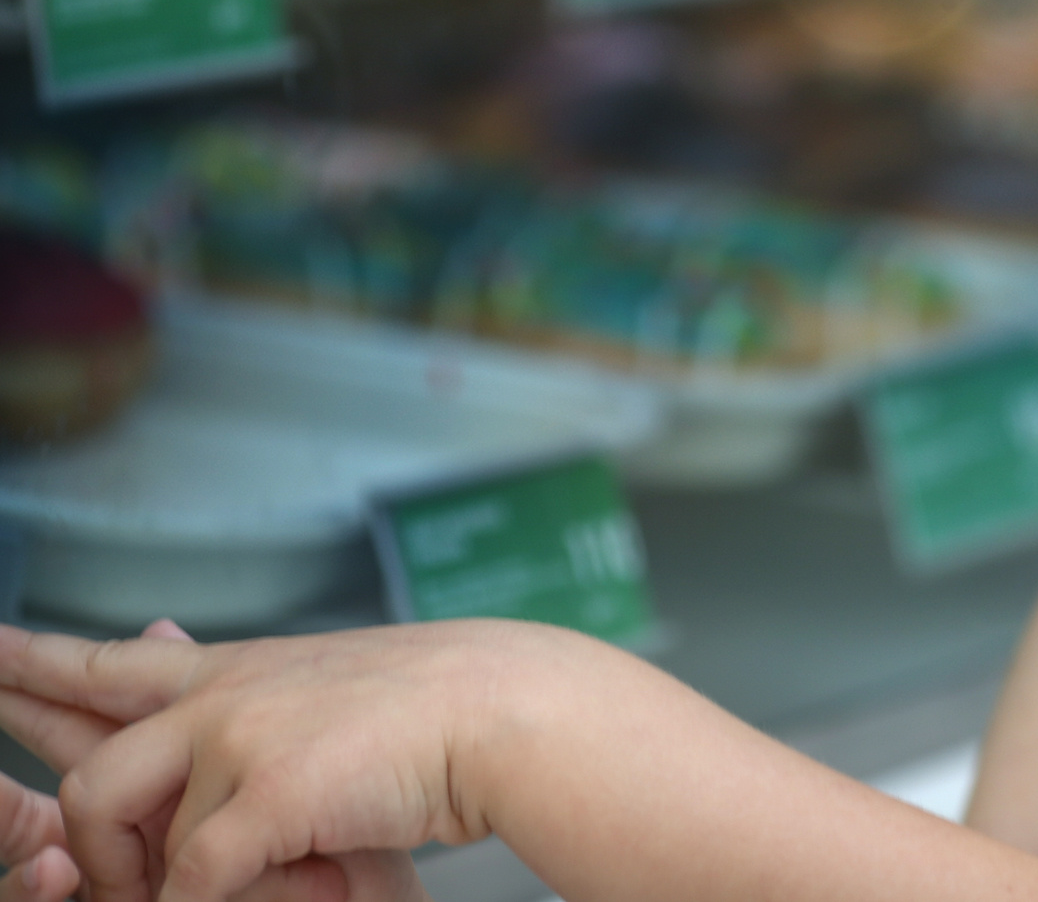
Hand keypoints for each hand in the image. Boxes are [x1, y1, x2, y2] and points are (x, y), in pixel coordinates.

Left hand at [0, 617, 578, 901]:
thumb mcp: (321, 686)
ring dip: (164, 886)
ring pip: (137, 841)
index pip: (106, 664)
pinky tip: (272, 895)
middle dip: (74, 839)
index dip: (32, 662)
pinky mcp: (264, 796)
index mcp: (234, 671)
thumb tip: (170, 647)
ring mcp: (237, 741)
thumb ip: (243, 692)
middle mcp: (219, 697)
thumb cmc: (434, 705)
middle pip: (88, 769)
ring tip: (210, 896)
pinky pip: (194, 884)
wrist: (504, 707)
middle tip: (84, 874)